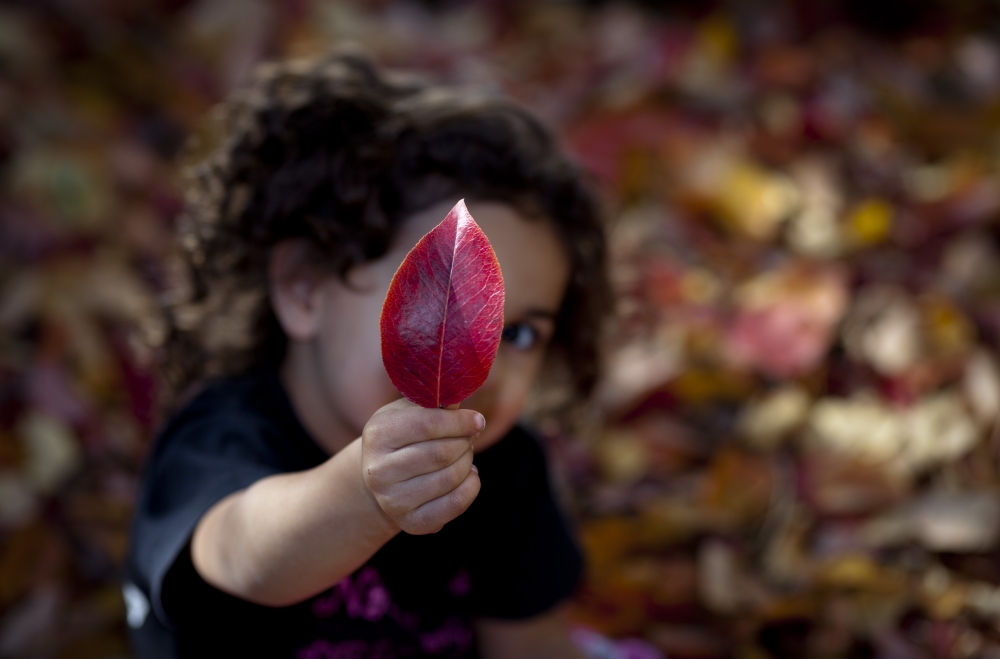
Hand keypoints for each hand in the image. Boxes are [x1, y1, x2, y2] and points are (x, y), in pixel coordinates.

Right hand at [361, 399, 482, 534]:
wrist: (383, 477)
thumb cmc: (403, 436)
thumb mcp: (410, 411)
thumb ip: (434, 402)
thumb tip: (462, 389)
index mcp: (378, 435)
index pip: (427, 423)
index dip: (459, 421)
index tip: (477, 420)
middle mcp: (379, 471)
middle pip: (442, 453)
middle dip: (465, 441)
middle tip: (471, 436)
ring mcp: (393, 501)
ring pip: (451, 477)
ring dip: (468, 461)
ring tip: (464, 453)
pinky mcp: (412, 523)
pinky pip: (456, 503)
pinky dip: (472, 485)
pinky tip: (468, 475)